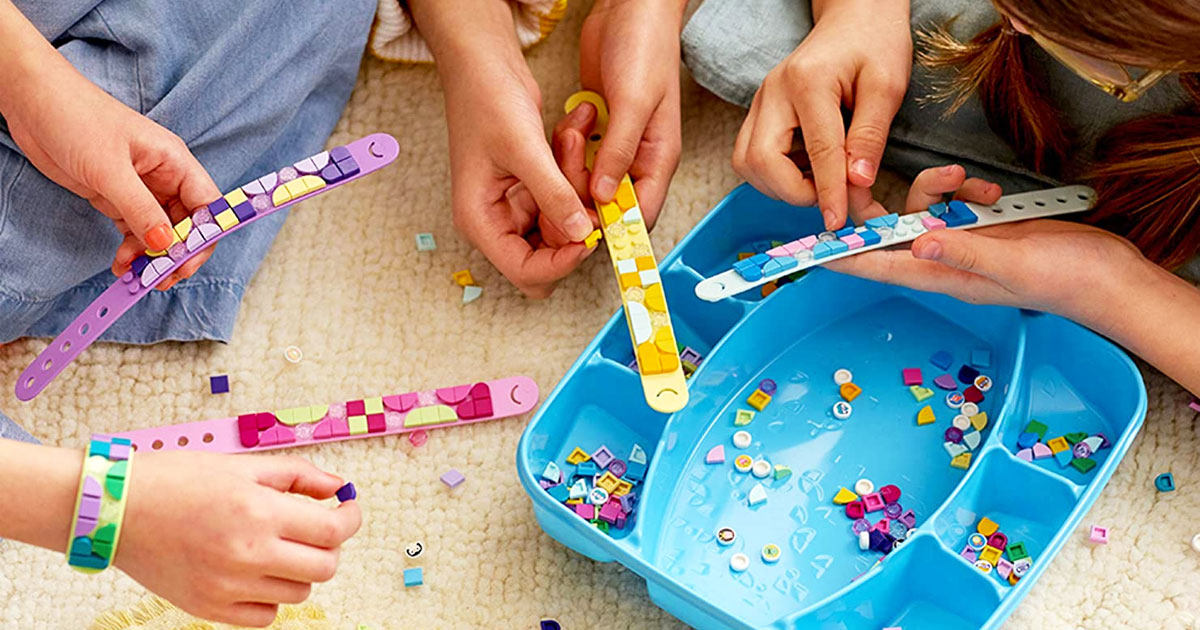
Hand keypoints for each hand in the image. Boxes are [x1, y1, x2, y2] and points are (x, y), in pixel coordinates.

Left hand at [0, 42, 220, 289]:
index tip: (187, 262)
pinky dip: (132, 250)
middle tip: (161, 279)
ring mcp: (140, 188)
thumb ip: (140, 209)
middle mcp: (163, 177)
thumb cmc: (75, 119)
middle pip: (187, 224)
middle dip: (177, 254)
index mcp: (174, 162)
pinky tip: (122, 264)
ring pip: (161, 232)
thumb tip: (166, 245)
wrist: (32, 101)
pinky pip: (135, 231)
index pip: (207, 205)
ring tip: (135, 275)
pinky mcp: (116, 196)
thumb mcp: (109, 169)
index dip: (205, 236)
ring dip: (152, 257)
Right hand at [116, 452, 360, 626]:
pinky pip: (265, 615)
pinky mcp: (208, 608)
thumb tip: (338, 489)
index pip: (334, 530)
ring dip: (300, 570)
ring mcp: (228, 586)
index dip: (350, 518)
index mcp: (259, 511)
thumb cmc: (176, 479)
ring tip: (278, 547)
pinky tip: (257, 572)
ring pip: (299, 592)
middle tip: (315, 529)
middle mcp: (248, 553)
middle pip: (325, 567)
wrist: (113, 509)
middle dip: (329, 546)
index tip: (347, 509)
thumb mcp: (242, 464)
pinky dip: (271, 596)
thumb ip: (297, 476)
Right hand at [438, 45, 597, 297]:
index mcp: (480, 220)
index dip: (560, 262)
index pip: (524, 270)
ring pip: (560, 230)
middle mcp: (496, 220)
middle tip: (587, 201)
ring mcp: (514, 206)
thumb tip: (581, 234)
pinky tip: (572, 141)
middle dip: (571, 234)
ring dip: (575, 198)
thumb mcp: (524, 149)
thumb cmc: (487, 99)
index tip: (589, 237)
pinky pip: (563, 201)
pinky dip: (574, 179)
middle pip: (543, 261)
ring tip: (573, 148)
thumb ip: (553, 195)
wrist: (483, 62)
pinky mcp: (531, 189)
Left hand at [561, 0, 683, 227]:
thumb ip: (620, 151)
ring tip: (573, 132)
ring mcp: (617, 144)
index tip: (583, 224)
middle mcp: (639, 158)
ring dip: (572, 165)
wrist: (630, 8)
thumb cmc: (646, 47)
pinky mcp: (598, 129)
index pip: (641, 214)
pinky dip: (567, 146)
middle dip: (582, 191)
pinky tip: (570, 123)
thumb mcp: (634, 102)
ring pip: (588, 181)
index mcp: (659, 158)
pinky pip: (577, 156)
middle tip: (570, 162)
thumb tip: (605, 197)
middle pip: (608, 203)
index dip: (614, 226)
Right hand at [732, 0, 911, 229]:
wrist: (853, 17)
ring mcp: (761, 102)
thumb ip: (870, 136)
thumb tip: (858, 184)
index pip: (817, 151)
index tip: (839, 222)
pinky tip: (807, 168)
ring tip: (819, 180)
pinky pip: (752, 156)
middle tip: (828, 196)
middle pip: (759, 161)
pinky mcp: (760, 112)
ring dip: (780, 185)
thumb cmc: (874, 43)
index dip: (828, 193)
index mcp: (807, 82)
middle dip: (792, 191)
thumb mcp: (888, 84)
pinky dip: (776, 174)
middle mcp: (773, 93)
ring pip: (747, 163)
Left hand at [828, 164, 1149, 329]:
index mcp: (943, 277)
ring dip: (938, 189)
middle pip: (891, 233)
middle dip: (884, 204)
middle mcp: (944, 261)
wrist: (1107, 275)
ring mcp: (963, 244)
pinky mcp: (982, 227)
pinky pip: (955, 203)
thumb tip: (916, 245)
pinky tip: (990, 193)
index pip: (879, 268)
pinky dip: (965, 191)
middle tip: (883, 178)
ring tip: (967, 183)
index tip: (810, 250)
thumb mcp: (1012, 264)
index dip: (843, 259)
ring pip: (924, 210)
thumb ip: (964, 252)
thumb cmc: (1064, 279)